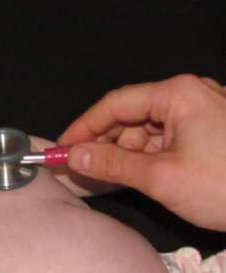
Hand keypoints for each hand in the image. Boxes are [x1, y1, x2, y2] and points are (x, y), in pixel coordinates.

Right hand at [57, 74, 225, 230]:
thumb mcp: (162, 177)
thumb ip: (111, 163)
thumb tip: (72, 156)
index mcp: (178, 94)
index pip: (115, 104)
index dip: (83, 127)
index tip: (61, 149)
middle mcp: (189, 95)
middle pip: (131, 115)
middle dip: (105, 143)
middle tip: (80, 168)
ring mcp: (203, 113)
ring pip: (148, 130)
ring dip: (126, 153)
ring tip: (108, 178)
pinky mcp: (212, 131)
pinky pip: (167, 139)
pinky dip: (148, 158)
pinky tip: (136, 176)